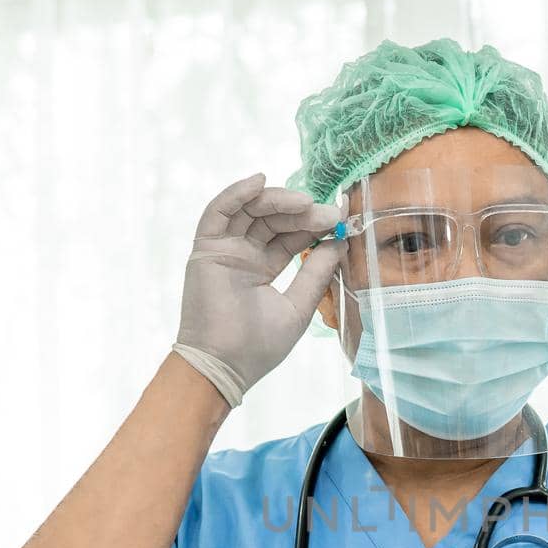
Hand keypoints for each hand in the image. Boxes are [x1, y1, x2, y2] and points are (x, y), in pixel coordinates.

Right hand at [174, 172, 346, 405]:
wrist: (224, 365)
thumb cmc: (258, 346)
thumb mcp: (298, 306)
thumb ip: (316, 273)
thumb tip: (340, 242)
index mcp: (263, 269)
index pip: (292, 237)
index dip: (315, 224)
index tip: (342, 217)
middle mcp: (243, 255)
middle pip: (274, 220)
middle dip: (303, 213)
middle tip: (330, 213)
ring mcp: (224, 250)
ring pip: (251, 211)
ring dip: (278, 201)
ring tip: (305, 202)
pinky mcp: (206, 249)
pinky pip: (219, 212)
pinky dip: (237, 194)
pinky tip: (260, 181)